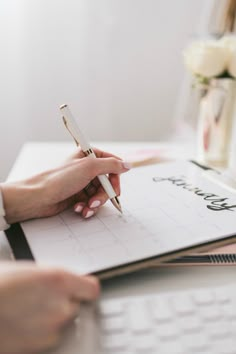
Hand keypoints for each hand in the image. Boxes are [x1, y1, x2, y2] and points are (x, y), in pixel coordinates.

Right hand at [0, 261, 98, 353]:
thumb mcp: (25, 269)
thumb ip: (48, 277)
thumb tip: (53, 281)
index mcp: (59, 281)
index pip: (91, 288)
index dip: (85, 288)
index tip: (81, 288)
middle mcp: (60, 306)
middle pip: (76, 306)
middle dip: (63, 302)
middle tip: (43, 298)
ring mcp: (50, 329)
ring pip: (61, 323)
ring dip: (51, 318)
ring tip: (28, 311)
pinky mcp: (38, 347)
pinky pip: (48, 338)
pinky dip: (39, 333)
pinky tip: (22, 324)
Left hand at [1, 148, 130, 222]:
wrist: (39, 197)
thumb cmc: (59, 179)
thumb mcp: (89, 167)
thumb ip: (111, 165)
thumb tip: (127, 165)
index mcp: (89, 156)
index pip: (112, 165)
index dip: (115, 179)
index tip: (114, 189)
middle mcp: (87, 168)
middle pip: (108, 183)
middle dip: (103, 195)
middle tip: (95, 201)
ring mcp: (83, 182)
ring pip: (100, 194)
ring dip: (94, 203)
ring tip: (85, 207)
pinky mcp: (78, 194)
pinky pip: (91, 202)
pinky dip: (87, 207)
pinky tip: (78, 208)